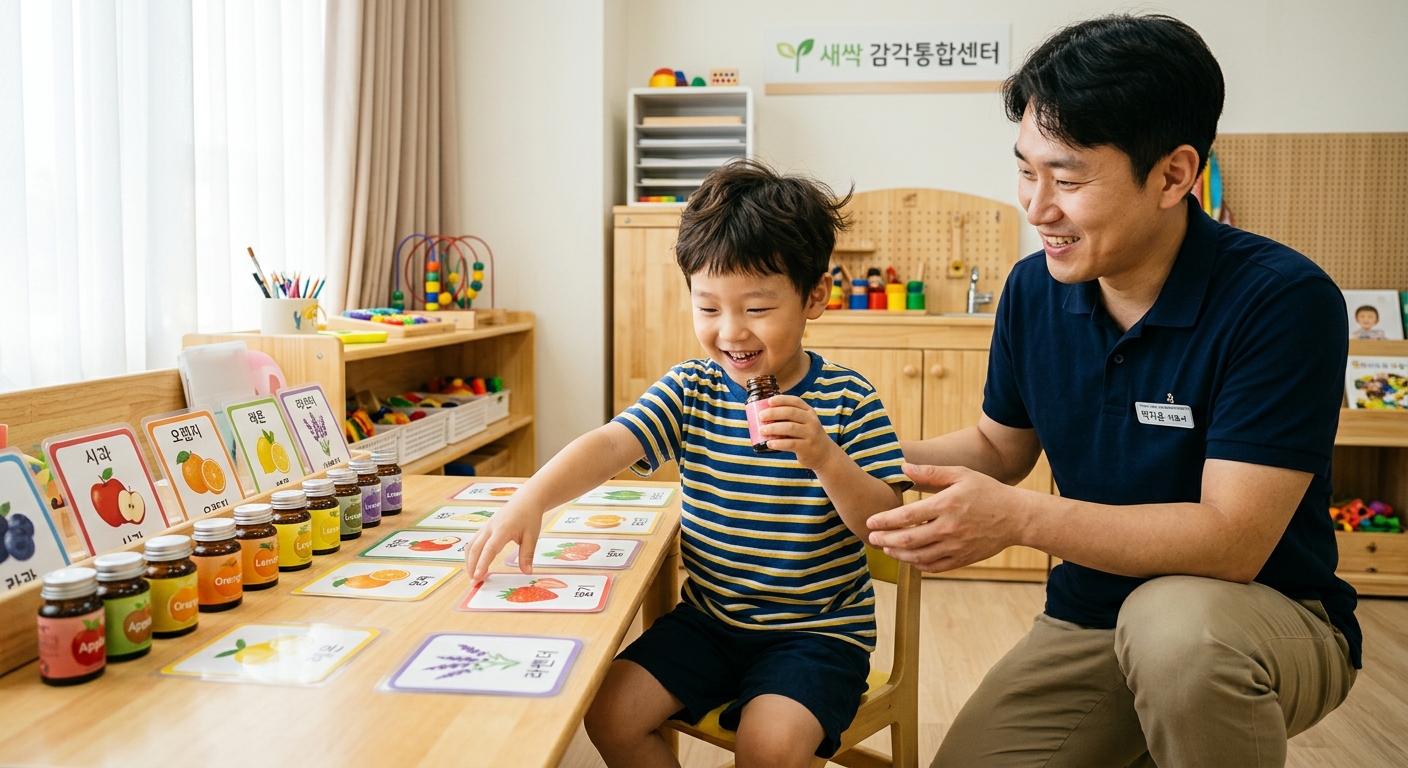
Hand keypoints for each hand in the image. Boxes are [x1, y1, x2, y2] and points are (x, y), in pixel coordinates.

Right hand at [463, 500, 542, 583]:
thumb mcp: (532, 536)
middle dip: (472, 566)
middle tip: (474, 583)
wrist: (526, 500)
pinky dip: (471, 555)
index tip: (478, 577)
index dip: (482, 564)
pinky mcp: (484, 528)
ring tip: (473, 576)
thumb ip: (527, 555)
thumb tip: (527, 572)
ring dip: (469, 561)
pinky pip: (473, 542)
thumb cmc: (530, 517)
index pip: (489, 549)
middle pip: (475, 548)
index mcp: (502, 529)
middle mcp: (490, 528)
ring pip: (471, 545)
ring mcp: (485, 527)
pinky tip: (475, 565)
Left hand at [759, 395, 843, 469]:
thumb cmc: (807, 435)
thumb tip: (764, 413)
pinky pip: (791, 444)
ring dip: (773, 428)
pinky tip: (769, 443)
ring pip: (790, 428)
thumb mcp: (804, 423)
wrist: (824, 454)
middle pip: (791, 413)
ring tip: (761, 430)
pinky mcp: (807, 447)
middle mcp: (811, 421)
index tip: (769, 401)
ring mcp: (810, 434)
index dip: (782, 400)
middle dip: (773, 413)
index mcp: (809, 412)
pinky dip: (779, 443)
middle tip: (760, 416)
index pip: (795, 401)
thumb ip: (790, 417)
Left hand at [865, 463, 1026, 572]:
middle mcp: (949, 529)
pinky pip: (934, 567)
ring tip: (886, 547)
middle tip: (871, 537)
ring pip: (918, 557)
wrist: (1016, 517)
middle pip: (908, 540)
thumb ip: (931, 472)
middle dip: (885, 539)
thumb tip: (903, 467)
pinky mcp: (963, 559)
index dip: (885, 520)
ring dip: (898, 553)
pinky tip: (908, 558)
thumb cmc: (987, 491)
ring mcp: (956, 547)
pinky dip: (917, 565)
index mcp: (946, 505)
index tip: (870, 521)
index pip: (907, 516)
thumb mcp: (961, 474)